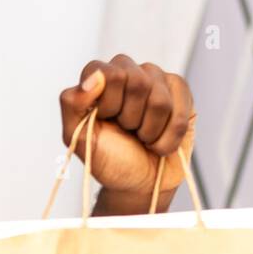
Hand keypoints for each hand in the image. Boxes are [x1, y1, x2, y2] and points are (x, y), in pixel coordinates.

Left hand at [59, 54, 196, 213]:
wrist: (139, 182)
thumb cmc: (108, 158)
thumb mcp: (77, 138)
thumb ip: (72, 105)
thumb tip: (94, 78)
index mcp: (99, 80)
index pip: (106, 71)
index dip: (108, 102)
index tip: (105, 119)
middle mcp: (128, 72)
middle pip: (137, 82)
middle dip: (129, 118)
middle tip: (125, 130)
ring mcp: (156, 79)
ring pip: (160, 100)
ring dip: (148, 131)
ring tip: (141, 137)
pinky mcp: (179, 91)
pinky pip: (180, 111)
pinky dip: (168, 137)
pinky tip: (159, 142)